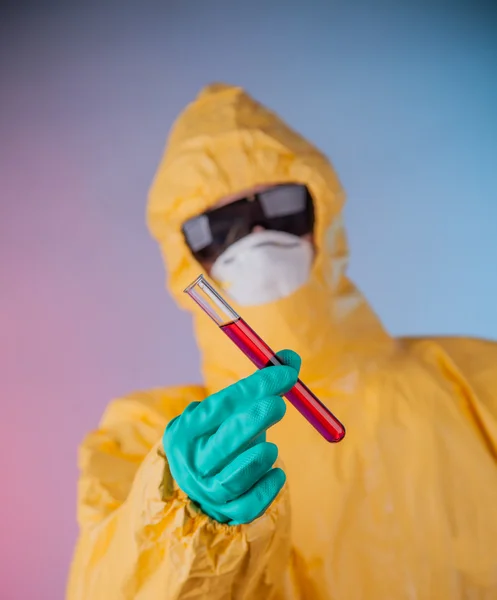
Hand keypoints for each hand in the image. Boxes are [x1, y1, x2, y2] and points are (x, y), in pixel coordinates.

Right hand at [163, 350, 300, 524]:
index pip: (221, 405)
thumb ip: (257, 386)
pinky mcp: (227, 513)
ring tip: (269, 449)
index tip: (286, 371)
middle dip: (255, 420)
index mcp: (186, 430)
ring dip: (261, 457)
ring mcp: (207, 491)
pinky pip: (252, 503)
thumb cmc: (218, 436)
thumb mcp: (226, 410)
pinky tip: (275, 473)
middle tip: (279, 404)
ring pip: (238, 476)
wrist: (196, 485)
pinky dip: (269, 486)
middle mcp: (193, 462)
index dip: (255, 387)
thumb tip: (291, 358)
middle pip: (225, 443)